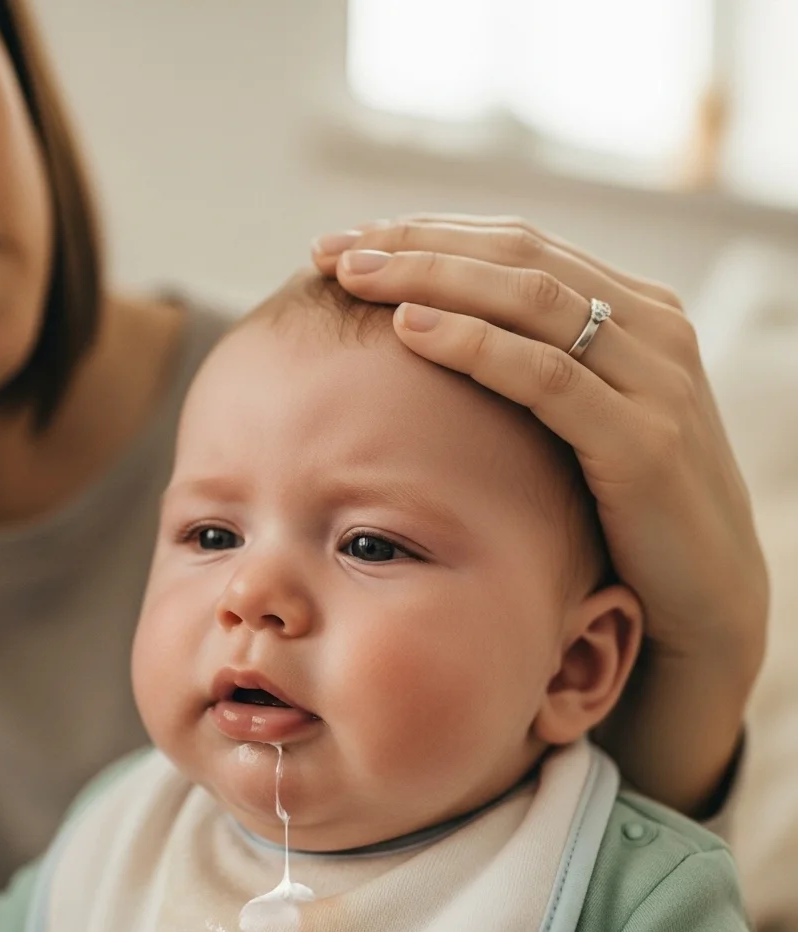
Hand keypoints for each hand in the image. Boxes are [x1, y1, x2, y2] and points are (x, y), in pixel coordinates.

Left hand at [312, 214, 767, 815]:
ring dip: (431, 280)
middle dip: (415, 245)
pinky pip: (546, 377)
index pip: (519, 246)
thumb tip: (433, 331)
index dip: (429, 234)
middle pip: (517, 257)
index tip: (349, 241)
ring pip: (528, 301)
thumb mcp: (582, 416)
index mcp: (636, 310)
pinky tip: (407, 331)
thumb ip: (535, 363)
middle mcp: (652, 328)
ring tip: (354, 278)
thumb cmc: (621, 503)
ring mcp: (655, 380)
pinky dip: (474, 347)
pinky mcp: (644, 442)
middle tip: (332, 249)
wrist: (704, 592)